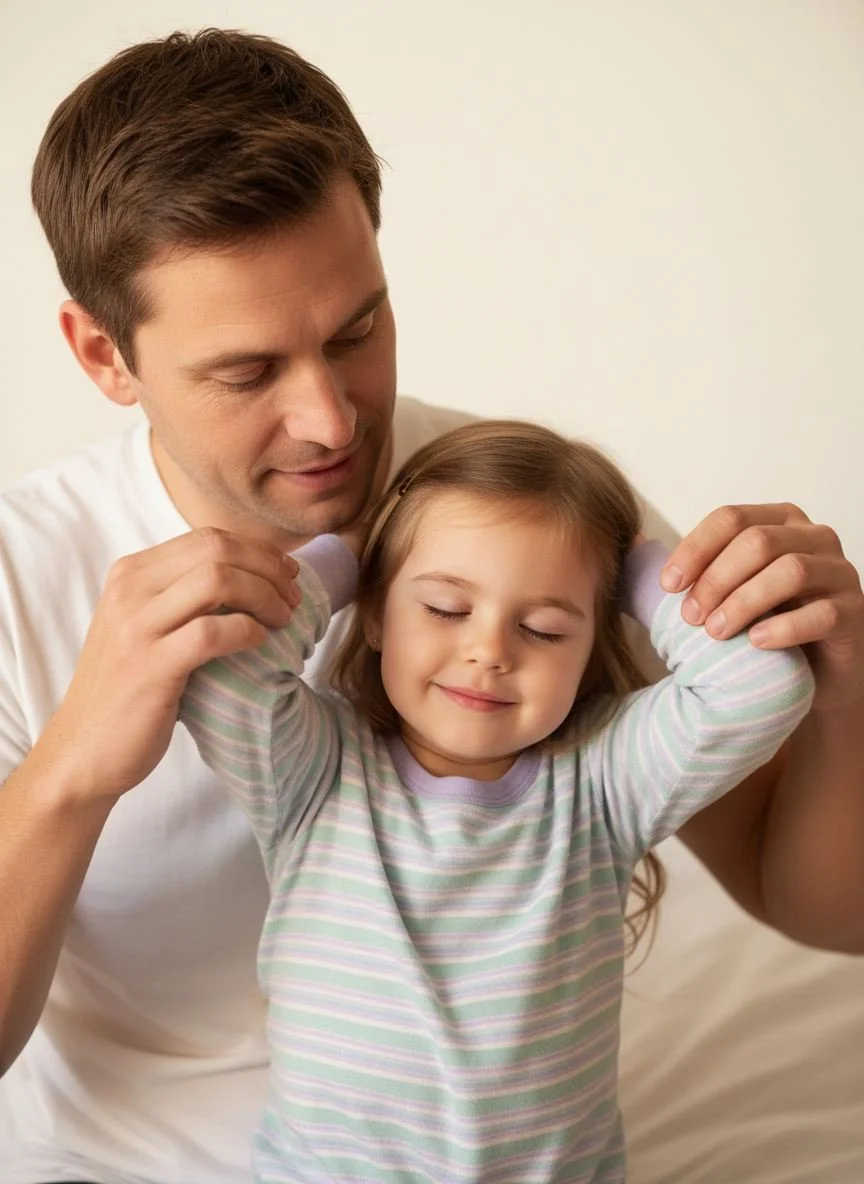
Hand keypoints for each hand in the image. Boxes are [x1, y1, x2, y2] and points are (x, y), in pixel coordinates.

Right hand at [37, 528, 300, 801]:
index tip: (287, 574)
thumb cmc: (129, 688)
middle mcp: (129, 589)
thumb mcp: (147, 626)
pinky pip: (212, 632)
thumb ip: (183, 595)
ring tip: (283, 618)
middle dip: (268, 568)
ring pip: (218, 581)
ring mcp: (136, 627)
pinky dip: (247, 631)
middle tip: (292, 597)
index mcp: (131, 573)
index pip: (208, 538)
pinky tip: (260, 642)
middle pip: (218, 550)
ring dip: (264, 596)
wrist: (83, 749)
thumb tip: (251, 572)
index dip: (258, 551)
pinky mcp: (149, 666)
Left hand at [661, 503, 863, 709]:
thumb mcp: (722, 593)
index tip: (667, 586)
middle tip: (688, 617)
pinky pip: (821, 613)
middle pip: (757, 542)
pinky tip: (755, 644)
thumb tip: (629, 546)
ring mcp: (839, 573)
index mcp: (778, 520)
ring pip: (790, 570)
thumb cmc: (760, 625)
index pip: (730, 517)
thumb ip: (685, 570)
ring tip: (714, 632)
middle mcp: (814, 537)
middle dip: (715, 579)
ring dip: (743, 602)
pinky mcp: (854, 613)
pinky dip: (783, 628)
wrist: (812, 674)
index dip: (694, 549)